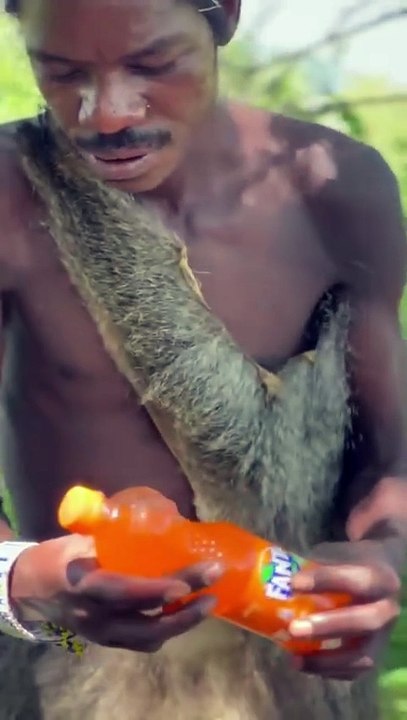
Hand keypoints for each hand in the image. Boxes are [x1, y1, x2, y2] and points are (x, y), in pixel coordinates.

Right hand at [10, 535, 221, 652]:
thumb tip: (163, 511)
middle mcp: (95, 617)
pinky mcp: (109, 640)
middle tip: (214, 587)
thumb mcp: (82, 537)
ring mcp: (103, 634)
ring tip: (210, 601)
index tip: (184, 586)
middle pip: (145, 623)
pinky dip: (168, 628)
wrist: (33, 588)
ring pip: (149, 638)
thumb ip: (113, 529)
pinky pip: (143, 642)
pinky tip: (187, 611)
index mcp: (84, 585)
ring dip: (182, 622)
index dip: (155, 591)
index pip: (123, 592)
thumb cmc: (61, 555)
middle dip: (184, 610)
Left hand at [289, 539, 401, 679]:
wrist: (376, 573)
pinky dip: (328, 671)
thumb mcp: (335, 554)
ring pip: (361, 655)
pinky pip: (354, 671)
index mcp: (380, 578)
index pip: (356, 580)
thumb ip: (311, 565)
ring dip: (326, 659)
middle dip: (327, 627)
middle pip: (364, 621)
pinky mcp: (375, 654)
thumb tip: (270, 576)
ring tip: (294, 658)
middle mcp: (388, 609)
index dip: (325, 581)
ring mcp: (384, 636)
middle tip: (293, 628)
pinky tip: (302, 663)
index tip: (293, 583)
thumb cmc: (347, 562)